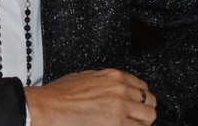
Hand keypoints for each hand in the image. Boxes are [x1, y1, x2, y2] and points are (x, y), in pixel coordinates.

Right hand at [24, 68, 156, 124]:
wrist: (47, 108)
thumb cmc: (59, 95)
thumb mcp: (85, 77)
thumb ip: (105, 81)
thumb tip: (115, 88)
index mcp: (113, 76)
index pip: (142, 86)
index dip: (140, 98)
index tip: (137, 105)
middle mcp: (120, 90)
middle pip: (150, 102)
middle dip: (143, 112)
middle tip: (135, 119)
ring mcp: (120, 109)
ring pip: (148, 118)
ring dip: (141, 123)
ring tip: (129, 125)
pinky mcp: (117, 125)